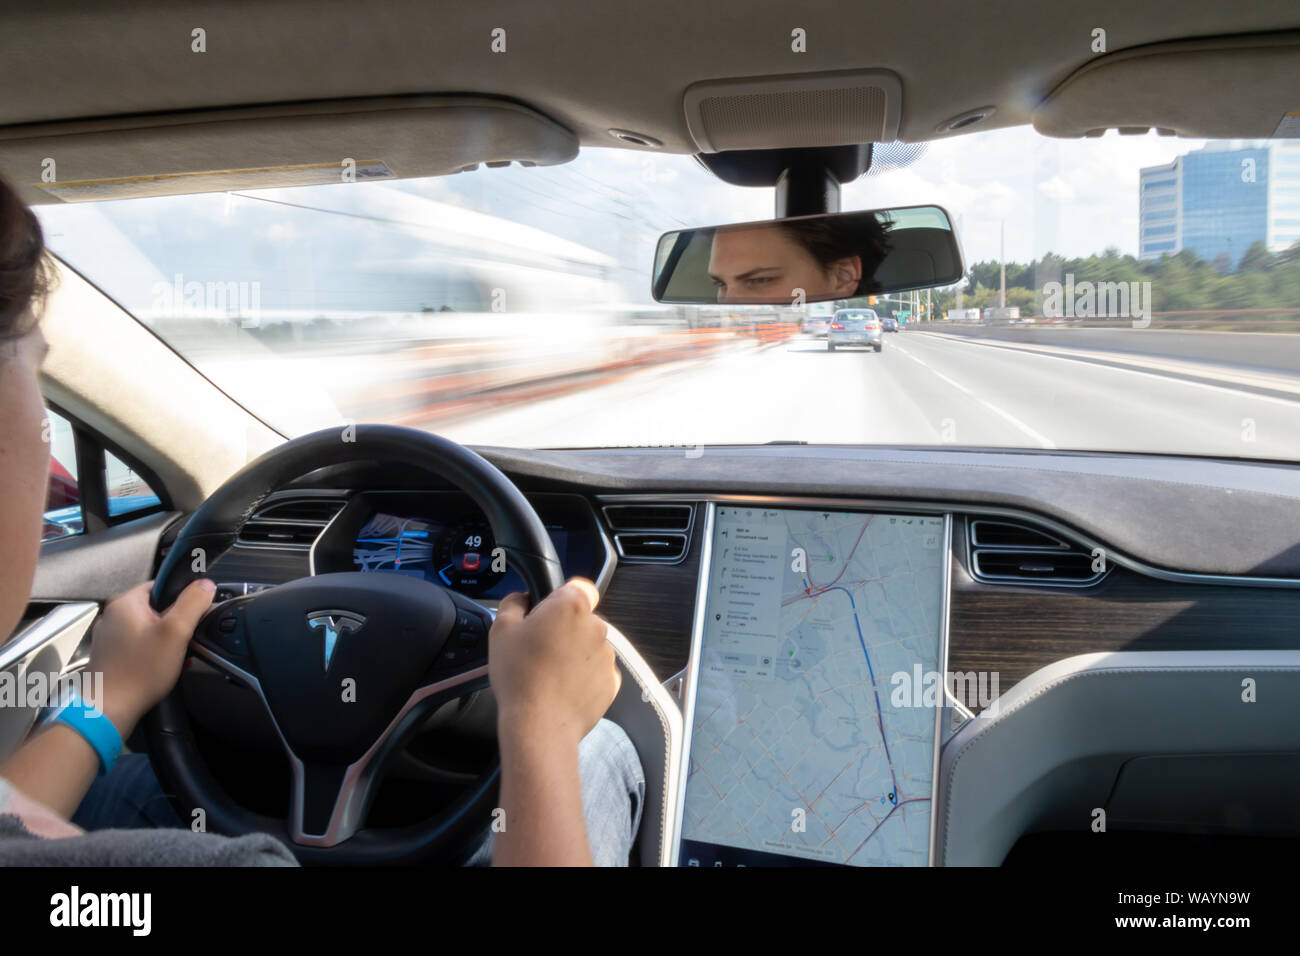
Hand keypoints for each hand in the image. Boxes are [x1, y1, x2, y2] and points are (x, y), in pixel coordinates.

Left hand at [86, 579, 214, 735]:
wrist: (108, 711)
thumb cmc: (137, 674)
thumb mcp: (176, 632)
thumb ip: (193, 603)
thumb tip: (205, 585)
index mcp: (125, 603)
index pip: (161, 586)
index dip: (182, 599)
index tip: (192, 616)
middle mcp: (113, 617)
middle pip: (156, 609)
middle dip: (176, 625)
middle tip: (184, 642)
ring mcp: (110, 638)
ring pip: (149, 630)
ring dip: (166, 642)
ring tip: (174, 659)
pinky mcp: (111, 656)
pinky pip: (140, 647)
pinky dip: (154, 654)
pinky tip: (162, 669)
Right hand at [488, 578, 620, 747]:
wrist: (539, 725)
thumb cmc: (519, 677)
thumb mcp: (500, 630)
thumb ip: (513, 603)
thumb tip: (522, 598)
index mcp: (571, 607)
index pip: (579, 587)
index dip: (562, 598)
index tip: (547, 614)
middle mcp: (596, 627)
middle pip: (583, 618)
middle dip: (565, 629)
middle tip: (540, 648)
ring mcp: (607, 655)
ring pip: (591, 645)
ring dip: (575, 653)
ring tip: (549, 673)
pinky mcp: (612, 681)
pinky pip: (597, 671)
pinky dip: (584, 676)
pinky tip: (562, 688)